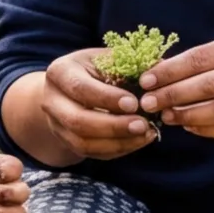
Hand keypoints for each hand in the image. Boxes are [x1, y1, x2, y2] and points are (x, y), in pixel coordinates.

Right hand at [39, 49, 160, 160]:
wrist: (70, 89)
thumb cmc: (95, 69)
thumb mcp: (106, 59)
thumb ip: (129, 64)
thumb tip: (161, 69)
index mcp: (60, 72)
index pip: (80, 88)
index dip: (107, 98)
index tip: (134, 103)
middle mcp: (52, 100)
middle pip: (78, 121)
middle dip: (113, 126)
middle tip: (143, 124)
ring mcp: (57, 125)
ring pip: (83, 143)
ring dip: (118, 142)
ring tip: (145, 133)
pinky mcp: (68, 142)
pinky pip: (92, 154)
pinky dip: (118, 149)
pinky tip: (139, 140)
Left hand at [137, 32, 213, 138]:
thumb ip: (197, 61)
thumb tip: (153, 73)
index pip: (200, 58)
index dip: (170, 71)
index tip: (145, 81)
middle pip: (209, 85)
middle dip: (173, 95)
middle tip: (148, 103)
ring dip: (189, 115)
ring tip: (166, 116)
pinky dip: (207, 129)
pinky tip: (188, 127)